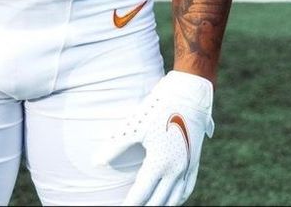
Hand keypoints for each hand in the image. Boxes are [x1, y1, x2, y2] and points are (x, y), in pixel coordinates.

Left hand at [97, 71, 214, 205]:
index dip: (129, 205)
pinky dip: (177, 200)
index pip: (141, 194)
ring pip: (174, 200)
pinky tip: (171, 201)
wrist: (189, 94)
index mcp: (159, 163)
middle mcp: (175, 170)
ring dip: (161, 206)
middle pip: (157, 202)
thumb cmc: (159, 108)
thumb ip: (116, 146)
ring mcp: (187, 168)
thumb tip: (97, 161)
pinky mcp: (194, 161)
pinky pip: (186, 189)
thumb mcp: (135, 126)